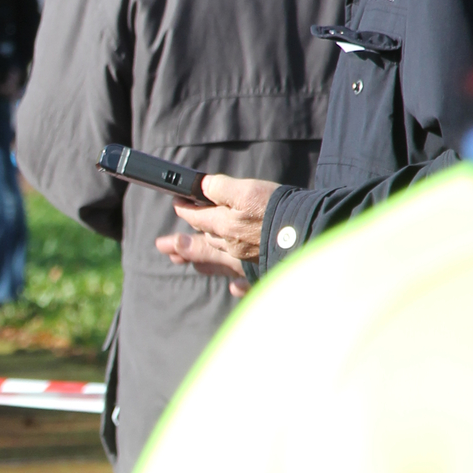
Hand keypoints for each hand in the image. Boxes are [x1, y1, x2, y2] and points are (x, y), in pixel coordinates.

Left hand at [156, 175, 274, 280]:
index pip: (197, 216)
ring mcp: (246, 262)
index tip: (177, 202)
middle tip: (162, 245)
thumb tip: (201, 186)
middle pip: (202, 243)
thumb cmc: (279, 211)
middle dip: (182, 242)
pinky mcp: (264, 272)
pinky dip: (238, 282)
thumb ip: (220, 188)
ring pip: (217, 261)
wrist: (310, 233)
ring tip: (182, 259)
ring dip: (198, 259)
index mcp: (223, 225)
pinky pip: (246, 281)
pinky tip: (233, 286)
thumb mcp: (247, 190)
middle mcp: (231, 247)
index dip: (185, 208)